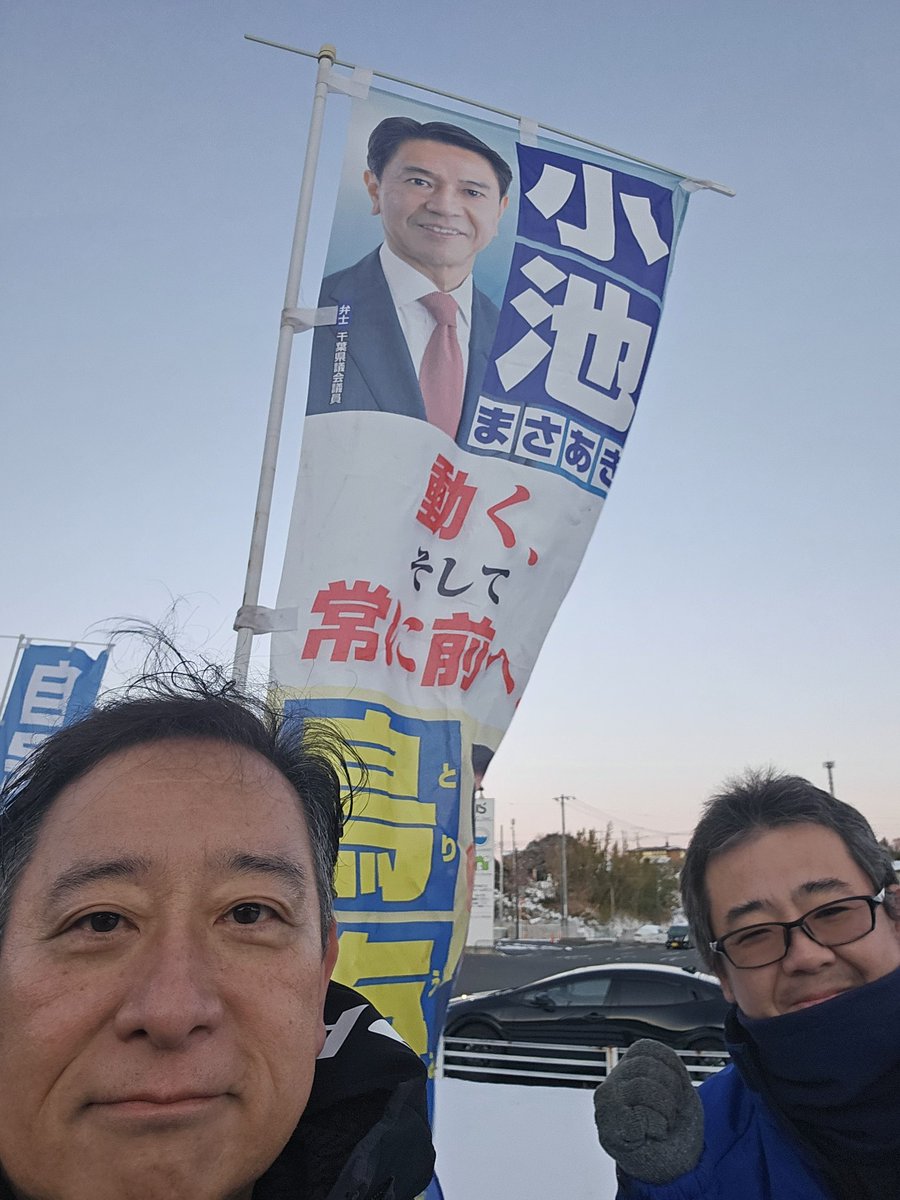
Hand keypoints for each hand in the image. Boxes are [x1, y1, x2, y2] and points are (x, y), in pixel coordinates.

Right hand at [594, 1039, 702, 1184]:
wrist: (676, 1169)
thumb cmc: (677, 1129)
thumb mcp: (679, 1089)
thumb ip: (666, 1065)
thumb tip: (656, 1053)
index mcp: (628, 1070)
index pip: (648, 1048)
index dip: (673, 1069)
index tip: (676, 1092)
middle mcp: (612, 1083)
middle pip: (646, 1066)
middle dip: (671, 1091)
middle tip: (669, 1114)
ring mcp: (606, 1106)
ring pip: (642, 1087)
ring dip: (665, 1111)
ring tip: (661, 1125)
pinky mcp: (608, 1130)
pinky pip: (640, 1115)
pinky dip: (657, 1127)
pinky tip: (651, 1136)